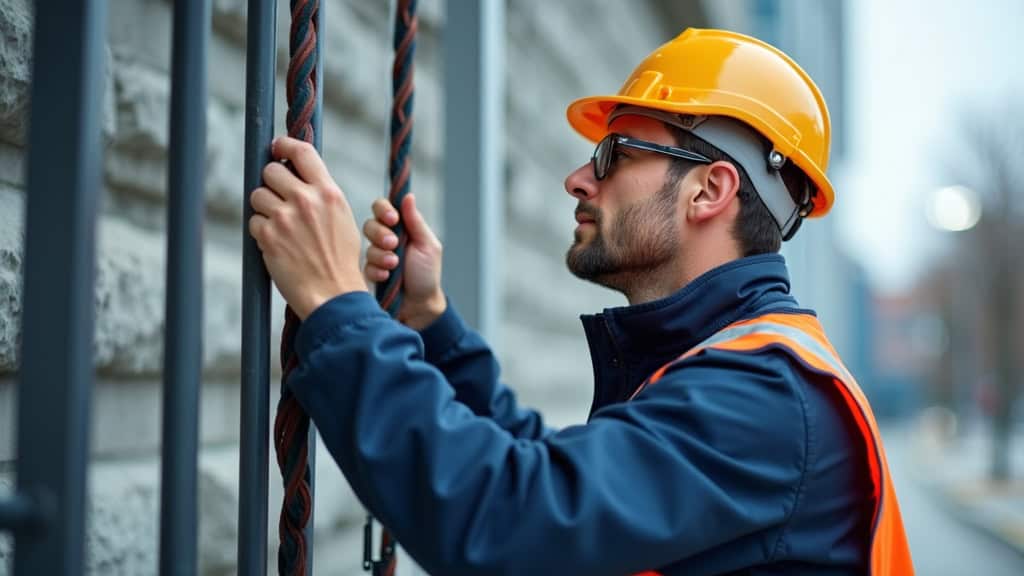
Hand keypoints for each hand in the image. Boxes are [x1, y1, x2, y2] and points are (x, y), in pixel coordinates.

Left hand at [248, 137, 367, 319]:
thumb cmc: (339, 259)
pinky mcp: (269, 236)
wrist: (333, 294)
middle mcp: (307, 200)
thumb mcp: (342, 218)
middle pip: (271, 171)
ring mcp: (285, 218)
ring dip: (264, 209)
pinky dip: (262, 233)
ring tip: (281, 227)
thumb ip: (322, 194)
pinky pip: (254, 222)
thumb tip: (297, 174)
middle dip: (271, 184)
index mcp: (328, 192)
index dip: (284, 145)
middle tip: (279, 200)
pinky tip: (278, 245)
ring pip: (258, 195)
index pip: (301, 151)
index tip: (276, 147)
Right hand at [363, 194, 445, 329]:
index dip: (383, 210)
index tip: (393, 219)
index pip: (382, 208)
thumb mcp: (427, 246)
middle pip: (370, 224)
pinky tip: (386, 277)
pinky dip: (376, 270)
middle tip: (393, 244)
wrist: (420, 306)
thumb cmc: (427, 275)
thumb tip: (408, 196)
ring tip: (394, 265)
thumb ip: (415, 222)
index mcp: (399, 228)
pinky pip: (364, 266)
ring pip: (366, 246)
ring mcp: (375, 257)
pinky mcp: (368, 273)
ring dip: (381, 255)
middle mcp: (384, 239)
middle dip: (381, 233)